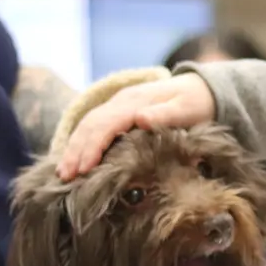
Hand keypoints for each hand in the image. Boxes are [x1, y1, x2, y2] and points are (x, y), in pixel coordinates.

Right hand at [56, 74, 214, 179]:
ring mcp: (118, 104)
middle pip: (91, 124)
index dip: (92, 146)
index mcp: (135, 101)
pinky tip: (75, 160)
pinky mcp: (118, 111)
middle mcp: (122, 101)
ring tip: (63, 172)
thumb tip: (140, 118)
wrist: (202, 88)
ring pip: (88, 124)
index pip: (106, 124)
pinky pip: (94, 125)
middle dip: (76, 150)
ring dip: (74, 147)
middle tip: (65, 176)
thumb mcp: (187, 108)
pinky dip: (81, 142)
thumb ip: (165, 114)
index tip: (83, 168)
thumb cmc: (196, 103)